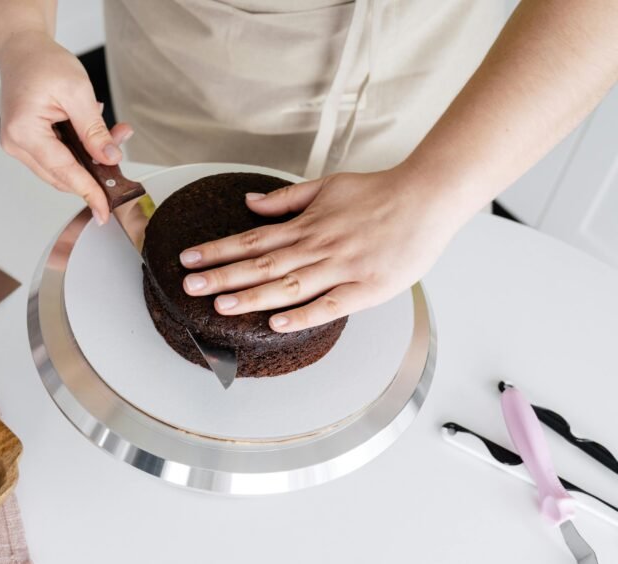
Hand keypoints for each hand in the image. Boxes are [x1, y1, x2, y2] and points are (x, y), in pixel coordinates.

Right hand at [0, 31, 131, 222]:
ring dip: (88, 160)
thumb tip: (110, 158)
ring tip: (110, 135)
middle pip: (61, 176)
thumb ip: (94, 130)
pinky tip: (89, 133)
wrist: (22, 51)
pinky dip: (77, 152)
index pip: (63, 171)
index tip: (105, 209)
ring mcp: (18, 146)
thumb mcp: (78, 92)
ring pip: (60, 170)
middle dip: (94, 171)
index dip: (88, 191)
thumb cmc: (43, 64)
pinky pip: (55, 159)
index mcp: (25, 131)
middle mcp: (16, 144)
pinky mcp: (26, 144)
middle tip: (120, 154)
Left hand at [178, 168, 467, 331]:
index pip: (252, 240)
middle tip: (188, 286)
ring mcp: (341, 268)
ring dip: (252, 296)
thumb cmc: (381, 192)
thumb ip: (286, 200)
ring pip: (289, 286)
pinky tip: (276, 323)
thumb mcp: (328, 186)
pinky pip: (329, 305)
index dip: (218, 250)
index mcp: (306, 225)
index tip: (189, 259)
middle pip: (262, 265)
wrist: (429, 195)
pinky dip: (302, 315)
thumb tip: (249, 203)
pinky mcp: (366, 289)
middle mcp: (318, 247)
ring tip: (220, 305)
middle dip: (222, 275)